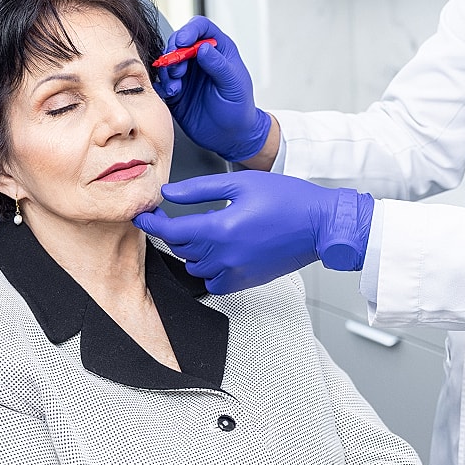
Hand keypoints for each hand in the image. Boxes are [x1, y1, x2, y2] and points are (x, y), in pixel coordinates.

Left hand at [135, 172, 373, 293]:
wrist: (320, 224)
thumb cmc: (288, 199)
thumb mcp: (240, 183)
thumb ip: (199, 189)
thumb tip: (169, 193)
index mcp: (220, 229)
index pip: (171, 231)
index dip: (152, 223)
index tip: (144, 216)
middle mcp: (224, 256)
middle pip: (181, 248)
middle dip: (174, 231)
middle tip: (176, 216)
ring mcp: (235, 272)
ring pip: (195, 266)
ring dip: (191, 250)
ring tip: (204, 231)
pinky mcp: (246, 281)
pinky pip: (213, 282)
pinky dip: (208, 269)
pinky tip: (218, 252)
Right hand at [153, 17, 272, 161]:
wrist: (232, 135)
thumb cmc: (239, 107)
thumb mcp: (234, 84)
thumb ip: (219, 65)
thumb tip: (204, 48)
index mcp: (218, 50)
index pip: (201, 28)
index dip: (190, 30)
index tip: (182, 41)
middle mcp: (200, 59)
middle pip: (178, 42)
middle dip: (174, 53)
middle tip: (178, 71)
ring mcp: (186, 74)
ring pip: (167, 61)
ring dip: (167, 71)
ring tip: (176, 87)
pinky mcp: (175, 91)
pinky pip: (162, 82)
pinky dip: (162, 86)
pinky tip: (172, 94)